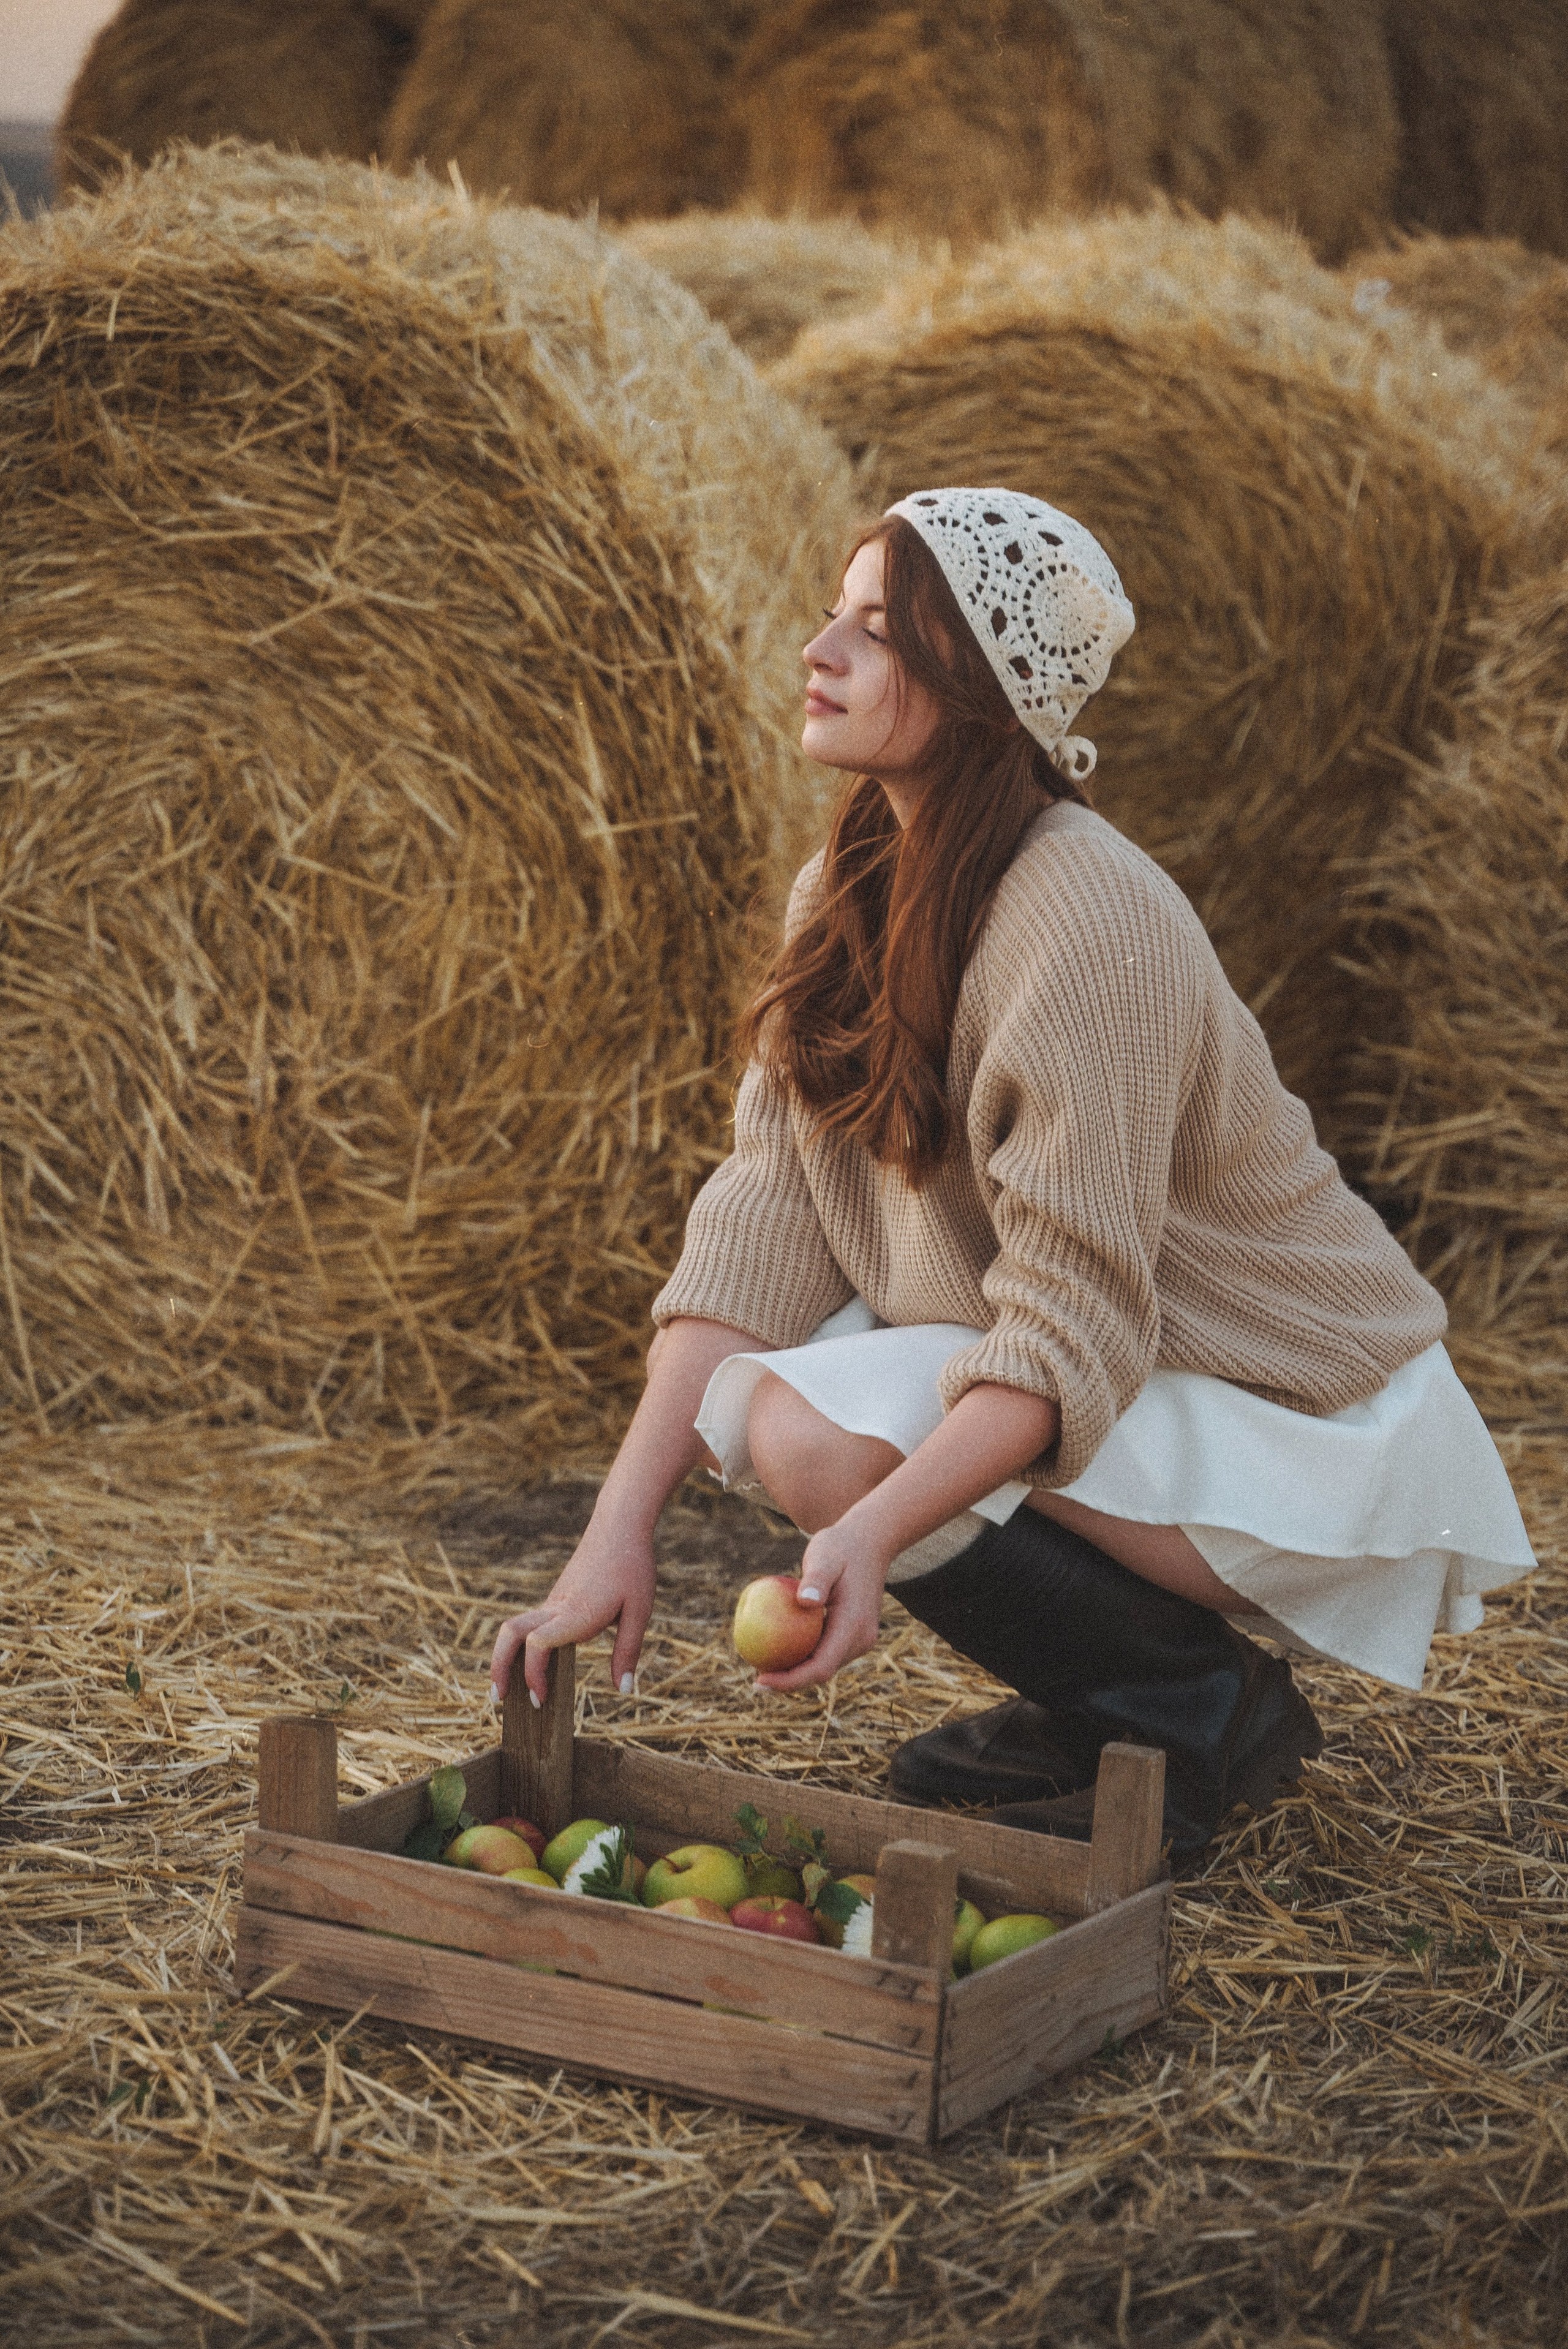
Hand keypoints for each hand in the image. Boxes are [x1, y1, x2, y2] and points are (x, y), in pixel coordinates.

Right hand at [489, 1515, 655, 1708]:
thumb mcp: (640, 1611)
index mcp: (577, 1613)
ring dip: (503, 1658)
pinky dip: (520, 1649)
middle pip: (510, 1634)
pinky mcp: (555, 1600)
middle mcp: (556, 1608)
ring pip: (512, 1628)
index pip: (538, 1642)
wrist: (618, 1526)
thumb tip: (622, 1690)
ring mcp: (552, 1603)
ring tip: (505, 1689)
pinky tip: (531, 1668)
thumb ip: (627, 1651)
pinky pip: (529, 1625)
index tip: (540, 1698)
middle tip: (500, 1700)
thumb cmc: (632, 1567)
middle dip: (500, 1667)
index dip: (533, 1672)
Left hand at [752, 1519, 892, 1693]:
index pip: (821, 1666)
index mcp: (854, 1625)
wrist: (869, 1543)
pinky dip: (803, 1656)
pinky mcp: (854, 1635)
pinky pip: (825, 1652)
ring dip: (796, 1671)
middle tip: (755, 1679)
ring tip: (762, 1667)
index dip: (790, 1680)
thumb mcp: (825, 1555)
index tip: (760, 1680)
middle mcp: (861, 1639)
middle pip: (822, 1673)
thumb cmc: (841, 1546)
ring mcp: (860, 1639)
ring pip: (824, 1666)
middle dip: (789, 1681)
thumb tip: (804, 1601)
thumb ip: (817, 1578)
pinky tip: (778, 1649)